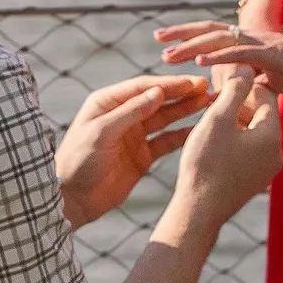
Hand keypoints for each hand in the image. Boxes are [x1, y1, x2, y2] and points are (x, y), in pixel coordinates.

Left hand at [55, 74, 214, 228]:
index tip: (191, 82)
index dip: (168, 84)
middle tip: (207, 88)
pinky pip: (166, 142)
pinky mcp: (142, 156)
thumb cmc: (78, 161)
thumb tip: (158, 92)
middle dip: (182, 94)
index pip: (143, 88)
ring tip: (209, 103)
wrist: (73, 200)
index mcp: (107, 103)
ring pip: (165, 119)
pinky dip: (182, 136)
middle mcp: (122, 115)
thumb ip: (130, 113)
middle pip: (157, 100)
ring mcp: (133, 136)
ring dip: (186, 111)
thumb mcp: (102, 133)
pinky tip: (199, 130)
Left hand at [155, 19, 282, 95]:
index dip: (190, 37)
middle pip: (208, 31)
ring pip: (217, 39)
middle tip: (156, 38)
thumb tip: (237, 94)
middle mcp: (248, 38)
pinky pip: (238, 53)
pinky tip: (200, 60)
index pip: (213, 36)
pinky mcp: (268, 53)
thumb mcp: (270, 80)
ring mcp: (256, 43)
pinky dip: (217, 55)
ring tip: (168, 53)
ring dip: (191, 45)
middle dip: (181, 34)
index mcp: (247, 43)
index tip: (167, 43)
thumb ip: (252, 83)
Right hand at [174, 74, 282, 224]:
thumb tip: (247, 66)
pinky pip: (249, 152)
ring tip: (210, 119)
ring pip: (254, 133)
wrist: (199, 210)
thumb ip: (235, 89)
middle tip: (214, 97)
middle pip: (261, 115)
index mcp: (273, 135)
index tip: (222, 80)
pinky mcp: (255, 181)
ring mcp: (268, 170)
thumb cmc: (206, 162)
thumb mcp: (218, 118)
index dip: (243, 84)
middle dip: (239, 104)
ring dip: (235, 123)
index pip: (265, 95)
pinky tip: (213, 142)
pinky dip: (234, 141)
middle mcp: (277, 153)